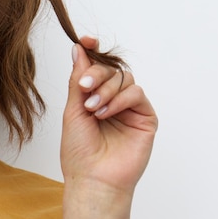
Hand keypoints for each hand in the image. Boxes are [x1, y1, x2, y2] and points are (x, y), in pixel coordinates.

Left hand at [61, 37, 156, 193]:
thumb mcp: (72, 109)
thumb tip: (78, 50)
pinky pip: (136, 94)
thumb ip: (78, 79)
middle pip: (110, 69)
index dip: (93, 50)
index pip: (96, 66)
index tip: (87, 40)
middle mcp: (112, 99)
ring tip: (93, 109)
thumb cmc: (78, 150)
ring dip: (107, 90)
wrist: (93, 178)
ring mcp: (129, 108)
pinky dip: (120, 99)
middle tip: (84, 87)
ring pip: (124, 78)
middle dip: (97, 74)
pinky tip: (106, 113)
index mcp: (93, 96)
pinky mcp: (145, 117)